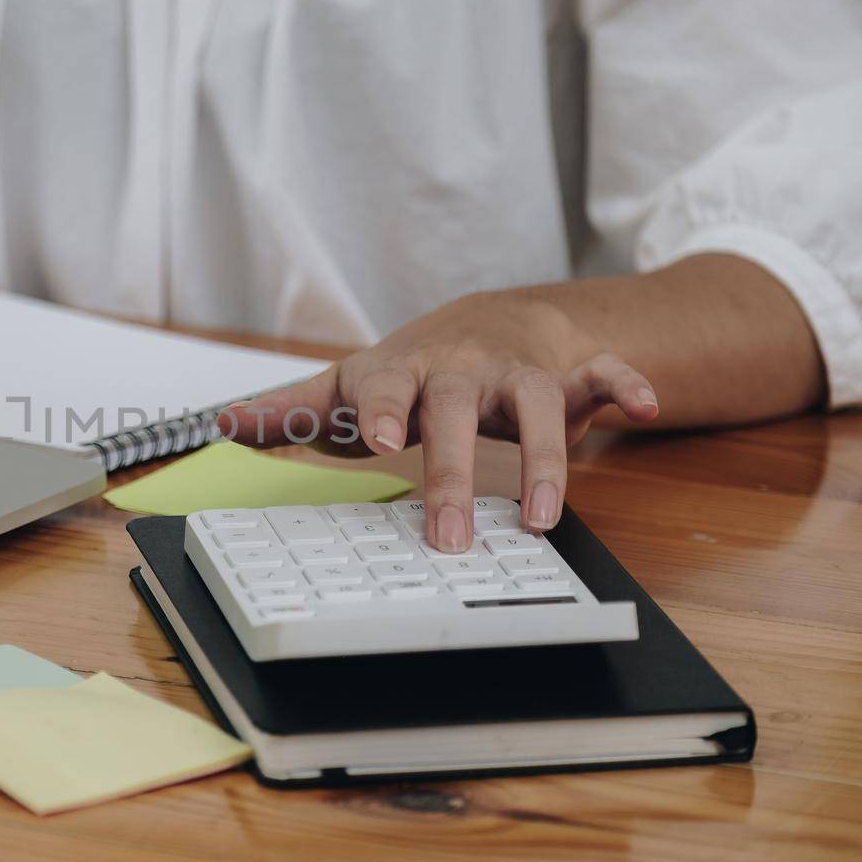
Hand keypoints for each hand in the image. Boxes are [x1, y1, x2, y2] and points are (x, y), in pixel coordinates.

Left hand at [220, 291, 659, 552]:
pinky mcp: (564, 376)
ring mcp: (512, 372)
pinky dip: (622, 384)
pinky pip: (599, 373)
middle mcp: (456, 369)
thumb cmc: (406, 371)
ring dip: (543, 457)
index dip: (384, 409)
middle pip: (455, 408)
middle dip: (455, 471)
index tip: (382, 440)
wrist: (488, 322)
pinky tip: (643, 408)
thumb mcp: (344, 387)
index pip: (384, 386)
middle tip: (449, 538)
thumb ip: (288, 409)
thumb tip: (218, 423)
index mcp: (398, 374)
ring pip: (533, 401)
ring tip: (544, 518)